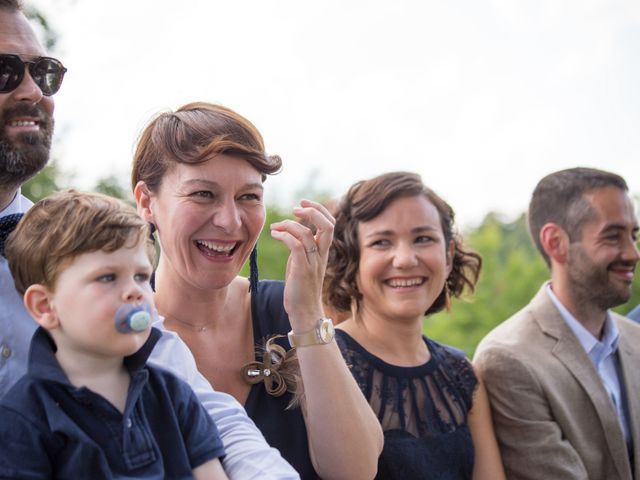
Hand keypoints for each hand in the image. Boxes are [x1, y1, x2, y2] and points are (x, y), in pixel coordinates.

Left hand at [270, 199, 334, 331]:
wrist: (304, 312)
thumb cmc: (301, 288)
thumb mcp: (302, 263)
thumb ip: (300, 246)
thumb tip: (290, 230)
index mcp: (323, 252)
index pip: (330, 224)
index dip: (319, 209)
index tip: (303, 204)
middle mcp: (321, 255)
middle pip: (327, 225)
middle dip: (313, 211)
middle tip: (296, 208)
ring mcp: (312, 263)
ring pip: (307, 234)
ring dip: (290, 224)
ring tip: (276, 226)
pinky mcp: (301, 270)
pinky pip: (296, 246)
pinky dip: (284, 236)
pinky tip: (275, 235)